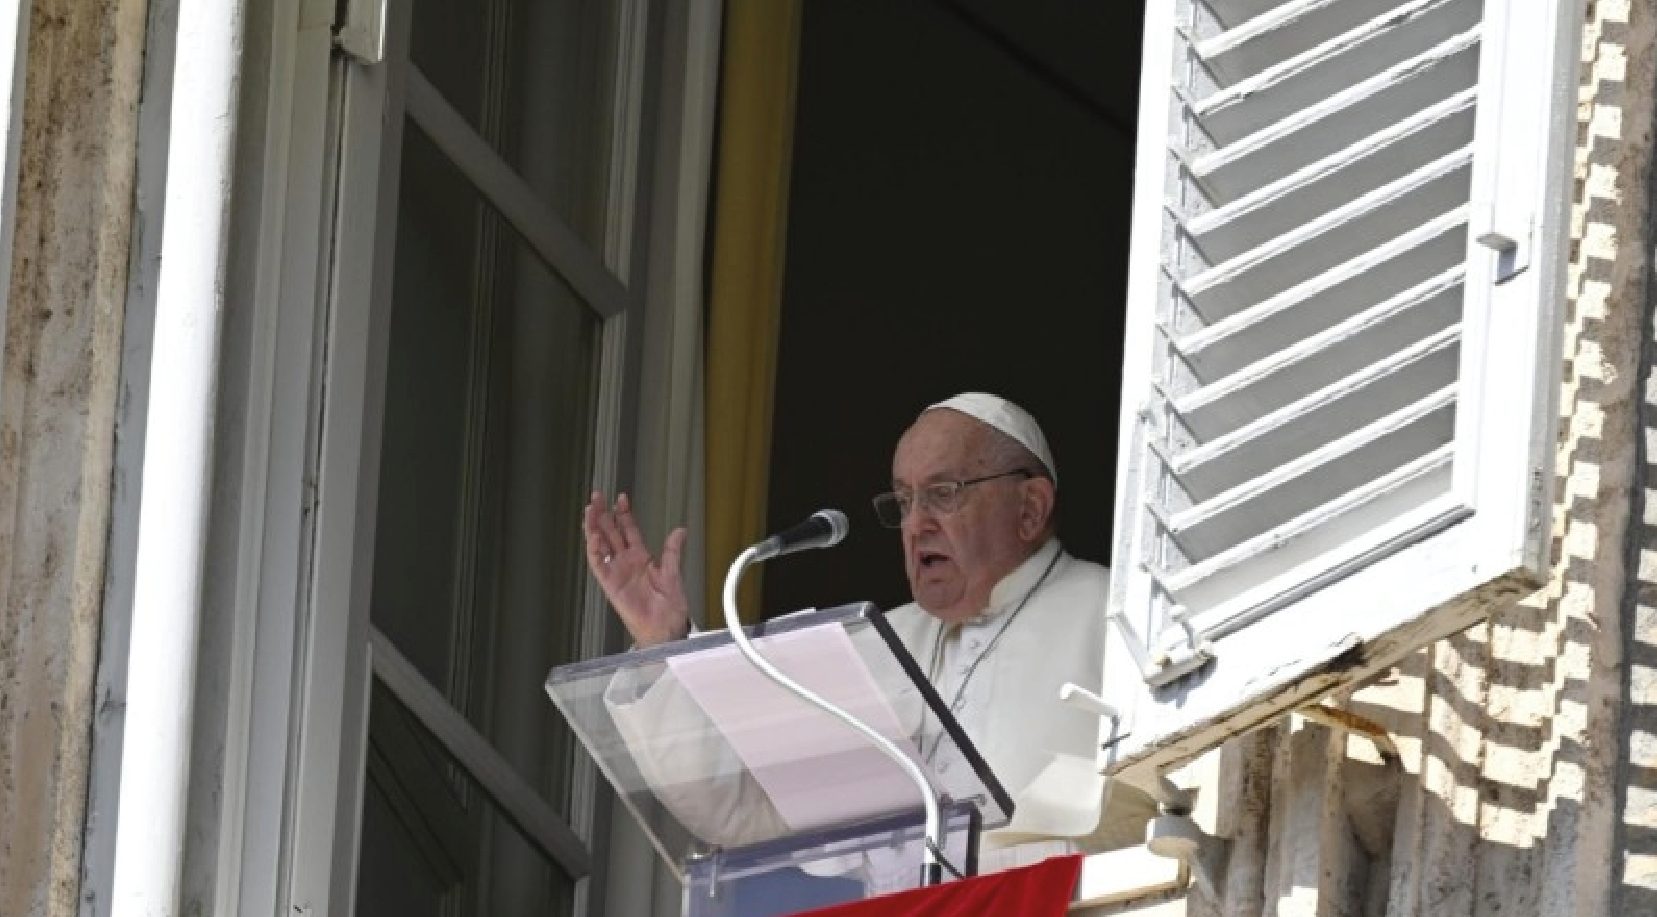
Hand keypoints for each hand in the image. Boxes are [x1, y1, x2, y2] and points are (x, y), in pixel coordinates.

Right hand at [584, 491, 690, 646]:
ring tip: (590, 510)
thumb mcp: (674, 574)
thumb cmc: (669, 608)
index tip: (621, 498)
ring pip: (601, 545)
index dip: (624, 514)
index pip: (629, 530)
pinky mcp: (610, 585)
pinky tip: (594, 537)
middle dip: (603, 514)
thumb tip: (680, 531)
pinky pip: (599, 566)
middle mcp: (626, 563)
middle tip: (597, 496)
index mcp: (641, 558)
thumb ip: (672, 551)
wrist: (665, 629)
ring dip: (594, 528)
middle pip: (611, 533)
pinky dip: (595, 552)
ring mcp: (617, 572)